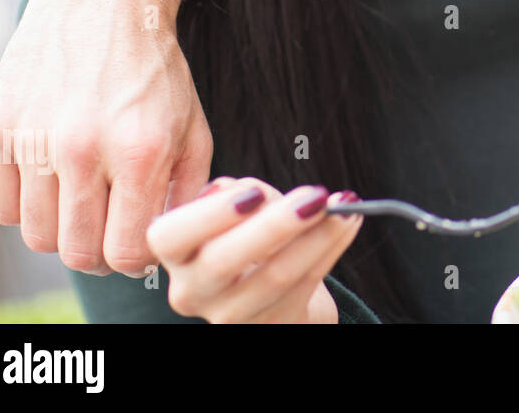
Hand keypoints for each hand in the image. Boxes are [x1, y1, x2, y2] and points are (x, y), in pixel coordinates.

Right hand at [0, 0, 212, 276]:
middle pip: (78, 252)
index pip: (129, 252)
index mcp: (142, 152)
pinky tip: (51, 182)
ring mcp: (36, 139)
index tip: (138, 239)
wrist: (105, 1)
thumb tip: (170, 241)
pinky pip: (1, 207)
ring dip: (63, 229)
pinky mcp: (0, 127)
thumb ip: (188, 192)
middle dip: (99, 251)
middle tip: (109, 227)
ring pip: (38, 235)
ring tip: (83, 202)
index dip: (136, 258)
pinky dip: (25, 207)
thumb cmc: (156, 71)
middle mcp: (85, 149)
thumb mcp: (195, 128)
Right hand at [149, 177, 362, 323]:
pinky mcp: (271, 325)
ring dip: (319, 234)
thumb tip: (255, 195)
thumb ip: (243, 195)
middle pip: (224, 261)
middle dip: (276, 224)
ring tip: (345, 206)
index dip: (210, 215)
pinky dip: (332, 247)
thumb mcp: (240, 211)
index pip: (169, 236)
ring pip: (275, 275)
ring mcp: (229, 315)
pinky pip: (306, 283)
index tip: (254, 193)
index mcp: (176, 253)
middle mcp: (193, 290)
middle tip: (315, 196)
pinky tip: (349, 223)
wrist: (275, 289)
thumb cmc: (253, 240)